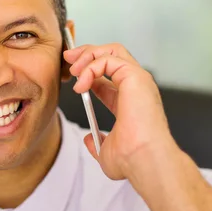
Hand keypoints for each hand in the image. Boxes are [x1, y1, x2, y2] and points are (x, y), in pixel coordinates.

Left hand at [63, 43, 180, 180]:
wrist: (143, 160)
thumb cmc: (132, 160)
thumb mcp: (106, 151)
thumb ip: (97, 142)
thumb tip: (88, 139)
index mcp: (130, 100)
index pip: (108, 75)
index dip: (87, 71)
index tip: (71, 76)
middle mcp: (136, 86)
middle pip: (112, 53)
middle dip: (87, 52)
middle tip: (68, 59)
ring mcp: (138, 80)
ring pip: (111, 50)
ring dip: (87, 56)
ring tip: (73, 70)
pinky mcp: (135, 76)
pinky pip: (108, 59)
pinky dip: (90, 67)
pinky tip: (81, 85)